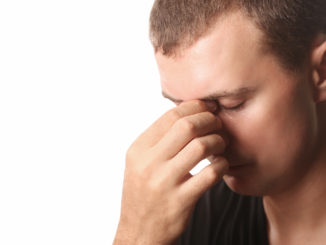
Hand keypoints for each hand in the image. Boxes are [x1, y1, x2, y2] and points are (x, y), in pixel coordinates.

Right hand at [113, 100, 228, 244]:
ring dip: (218, 141)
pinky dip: (222, 165)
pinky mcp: (181, 201)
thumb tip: (186, 113)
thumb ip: (158, 140)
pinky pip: (210, 174)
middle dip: (209, 120)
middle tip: (218, 124)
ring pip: (200, 146)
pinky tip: (222, 165)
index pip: (170, 116)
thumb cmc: (144, 193)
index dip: (194, 107)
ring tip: (221, 144)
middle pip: (187, 126)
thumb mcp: (140, 163)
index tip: (207, 108)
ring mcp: (164, 183)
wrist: (139, 232)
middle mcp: (148, 163)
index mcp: (138, 149)